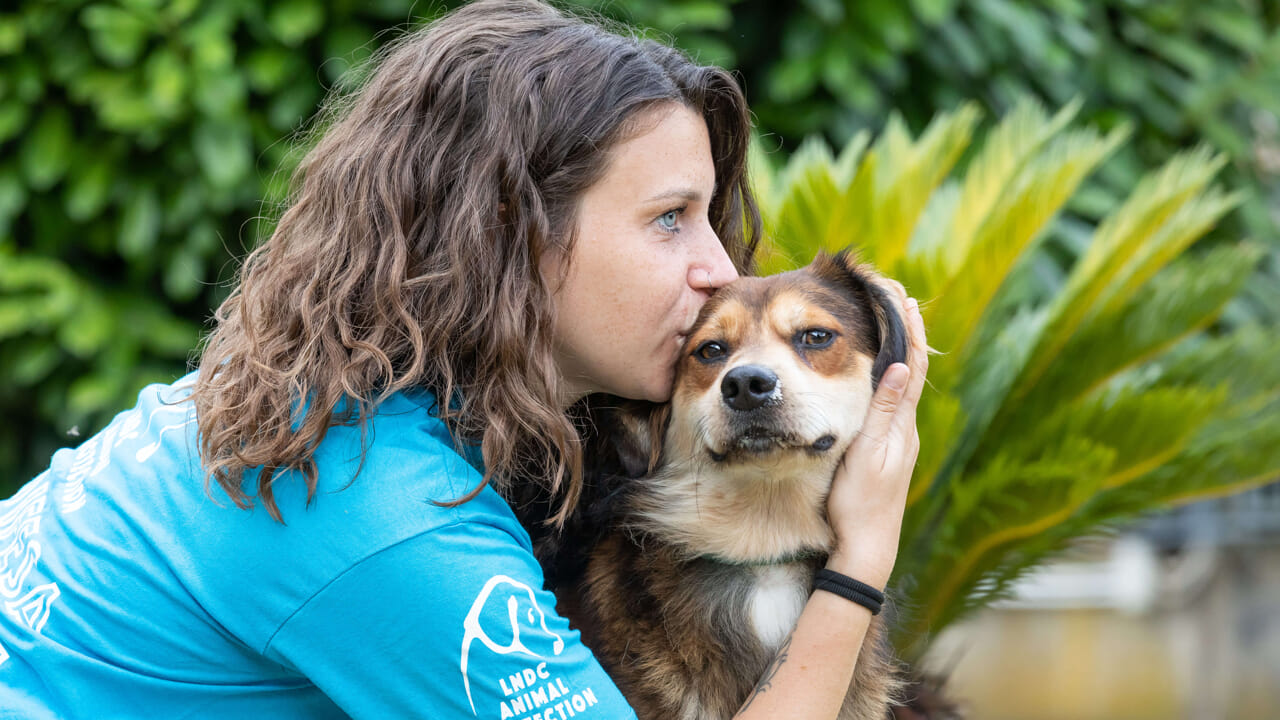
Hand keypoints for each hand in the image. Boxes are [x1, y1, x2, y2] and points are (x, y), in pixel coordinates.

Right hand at [825, 287, 927, 588]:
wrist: (865, 548)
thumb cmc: (858, 505)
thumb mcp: (866, 455)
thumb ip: (883, 410)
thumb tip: (902, 365)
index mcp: (902, 426)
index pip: (912, 366)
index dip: (909, 330)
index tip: (904, 297)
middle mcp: (905, 429)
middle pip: (912, 369)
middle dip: (907, 331)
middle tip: (899, 296)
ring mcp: (898, 441)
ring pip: (904, 384)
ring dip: (900, 350)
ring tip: (894, 322)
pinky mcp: (887, 451)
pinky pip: (893, 402)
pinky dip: (890, 375)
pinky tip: (883, 374)